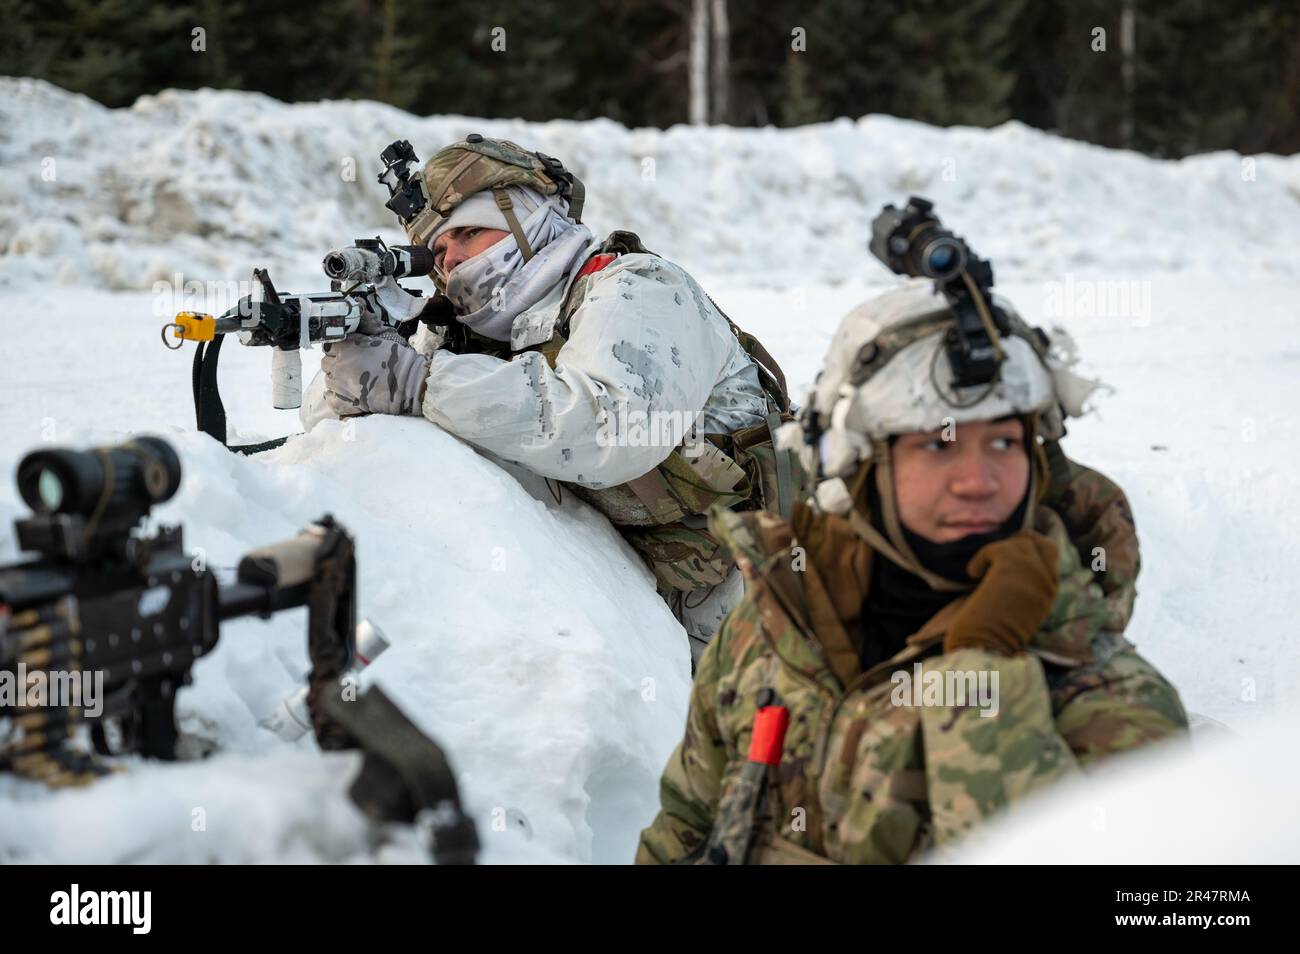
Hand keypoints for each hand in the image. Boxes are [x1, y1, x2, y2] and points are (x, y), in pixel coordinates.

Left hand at [322, 331, 429, 416]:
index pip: (329, 346)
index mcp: (346, 348)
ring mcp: (340, 385)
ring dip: (336, 380)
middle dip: (335, 364)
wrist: (408, 384)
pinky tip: (342, 394)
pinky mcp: (346, 402)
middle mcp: (339, 366)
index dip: (338, 349)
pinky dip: (334, 397)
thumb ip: (359, 340)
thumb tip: (352, 341)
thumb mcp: (377, 341)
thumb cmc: (397, 360)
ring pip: (328, 380)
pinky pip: (331, 399)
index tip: (346, 352)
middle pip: (325, 363)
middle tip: (350, 367)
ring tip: (351, 381)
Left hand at [943, 531, 1058, 655]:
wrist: (987, 647)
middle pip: (1037, 540)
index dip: (1028, 547)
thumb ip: (1025, 587)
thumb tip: (1010, 566)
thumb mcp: (1022, 608)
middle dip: (1016, 543)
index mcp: (1051, 590)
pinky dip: (980, 558)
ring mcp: (1031, 571)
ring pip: (1016, 543)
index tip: (1007, 555)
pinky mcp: (1011, 567)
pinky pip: (996, 548)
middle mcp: (1047, 579)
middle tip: (995, 556)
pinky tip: (972, 574)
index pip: (1050, 550)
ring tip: (981, 570)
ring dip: (996, 552)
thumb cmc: (996, 635)